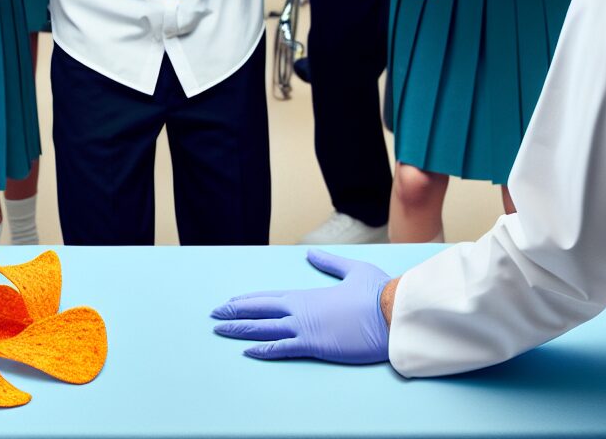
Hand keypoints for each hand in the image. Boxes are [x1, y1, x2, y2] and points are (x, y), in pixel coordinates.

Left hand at [210, 249, 391, 363]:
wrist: (391, 313)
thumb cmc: (376, 293)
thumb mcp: (352, 270)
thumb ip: (329, 263)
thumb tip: (311, 254)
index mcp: (306, 294)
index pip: (268, 298)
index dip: (247, 300)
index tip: (230, 302)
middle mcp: (300, 310)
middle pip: (259, 311)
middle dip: (234, 313)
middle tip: (214, 314)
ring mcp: (305, 329)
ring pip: (264, 329)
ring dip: (240, 330)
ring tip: (220, 330)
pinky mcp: (315, 346)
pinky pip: (282, 349)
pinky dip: (263, 349)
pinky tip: (247, 350)